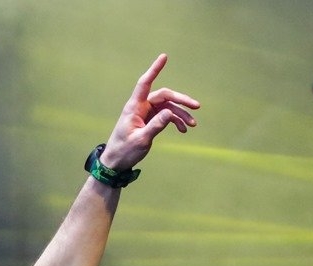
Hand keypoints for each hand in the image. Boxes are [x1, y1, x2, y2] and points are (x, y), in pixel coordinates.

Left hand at [98, 53, 199, 173]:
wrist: (116, 162)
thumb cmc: (124, 151)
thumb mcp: (141, 140)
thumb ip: (155, 126)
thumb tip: (170, 113)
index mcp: (134, 107)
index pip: (145, 83)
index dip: (154, 70)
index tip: (164, 57)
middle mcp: (141, 107)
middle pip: (164, 96)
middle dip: (181, 100)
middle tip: (196, 106)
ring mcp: (146, 113)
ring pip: (167, 107)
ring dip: (181, 114)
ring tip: (193, 124)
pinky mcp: (150, 120)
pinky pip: (166, 116)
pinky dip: (175, 121)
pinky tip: (184, 129)